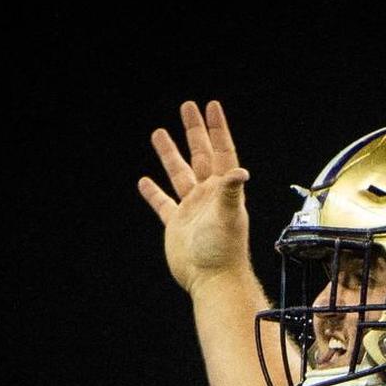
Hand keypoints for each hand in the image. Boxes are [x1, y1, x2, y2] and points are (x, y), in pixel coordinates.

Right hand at [138, 100, 250, 293]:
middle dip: (194, 131)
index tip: (212, 106)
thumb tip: (240, 171)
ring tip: (159, 133)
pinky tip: (145, 181)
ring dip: (170, 154)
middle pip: (201, 155)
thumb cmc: (224, 250)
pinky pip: (163, 203)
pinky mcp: (176, 224)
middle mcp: (209, 196)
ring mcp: (192, 209)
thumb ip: (231, 193)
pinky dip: (154, 192)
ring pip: (179, 173)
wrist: (212, 279)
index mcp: (224, 190)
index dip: (217, 129)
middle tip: (188, 106)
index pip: (222, 152)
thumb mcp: (229, 216)